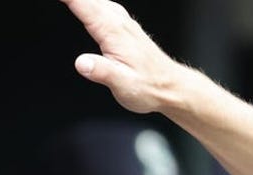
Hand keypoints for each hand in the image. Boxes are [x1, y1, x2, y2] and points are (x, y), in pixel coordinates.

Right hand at [59, 0, 188, 114]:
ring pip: (98, 0)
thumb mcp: (122, 84)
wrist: (170, 88)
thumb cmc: (148, 87)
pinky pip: (105, 6)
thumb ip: (101, 71)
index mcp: (113, 32)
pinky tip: (90, 4)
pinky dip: (92, 2)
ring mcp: (124, 23)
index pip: (84, 5)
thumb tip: (81, 63)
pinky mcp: (127, 28)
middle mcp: (119, 23)